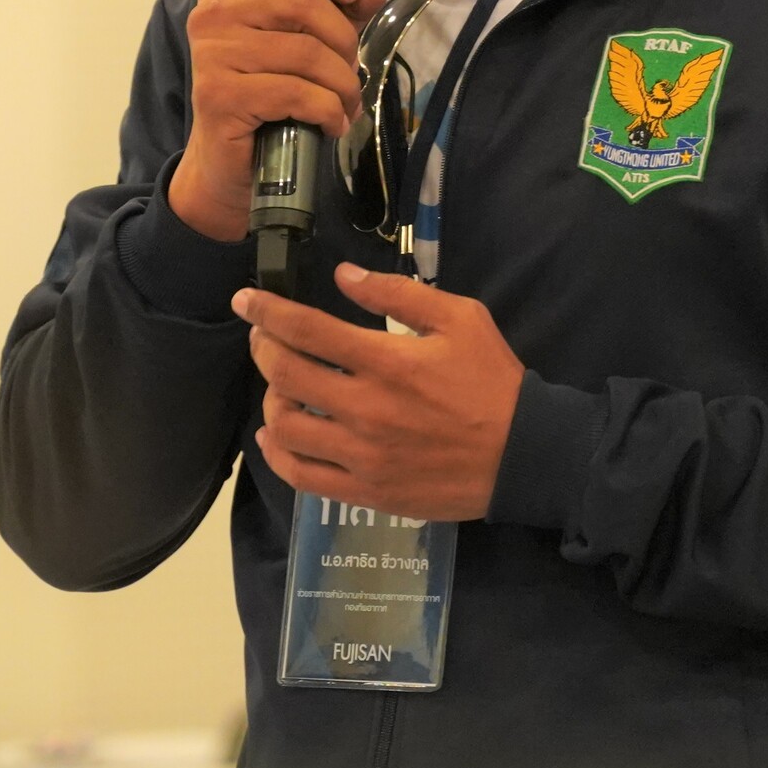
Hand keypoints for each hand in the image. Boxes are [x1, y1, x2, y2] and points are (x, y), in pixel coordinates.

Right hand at [167, 0, 392, 241]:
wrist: (229, 163)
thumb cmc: (269, 94)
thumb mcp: (309, 43)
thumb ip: (342, 7)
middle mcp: (214, 12)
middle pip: (302, 1)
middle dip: (344, 40)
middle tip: (352, 72)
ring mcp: (212, 54)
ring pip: (305, 52)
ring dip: (342, 84)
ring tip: (346, 104)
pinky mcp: (220, 95)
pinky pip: (295, 93)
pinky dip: (327, 111)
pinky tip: (332, 123)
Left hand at [233, 263, 525, 519]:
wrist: (522, 454)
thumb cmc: (491, 382)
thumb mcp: (460, 319)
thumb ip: (399, 294)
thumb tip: (345, 275)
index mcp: (388, 362)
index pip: (307, 330)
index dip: (267, 311)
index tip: (246, 300)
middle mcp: (366, 409)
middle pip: (287, 375)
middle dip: (263, 349)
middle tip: (263, 338)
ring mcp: (362, 456)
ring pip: (285, 428)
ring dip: (271, 399)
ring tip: (280, 385)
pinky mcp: (365, 491)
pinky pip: (302, 476)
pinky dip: (277, 454)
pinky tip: (276, 436)